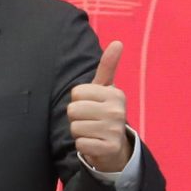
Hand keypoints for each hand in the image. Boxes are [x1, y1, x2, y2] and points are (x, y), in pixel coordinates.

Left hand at [68, 40, 132, 174]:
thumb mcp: (106, 89)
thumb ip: (108, 66)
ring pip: (74, 127)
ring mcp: (115, 130)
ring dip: (79, 131)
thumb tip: (117, 42)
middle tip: (90, 120)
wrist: (115, 146)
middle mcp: (118, 111)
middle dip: (76, 117)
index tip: (91, 105)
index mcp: (115, 94)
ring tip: (92, 131)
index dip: (78, 100)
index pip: (76, 92)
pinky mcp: (109, 148)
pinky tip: (94, 143)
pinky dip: (82, 145)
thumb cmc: (104, 112)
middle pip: (73, 110)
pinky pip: (80, 144)